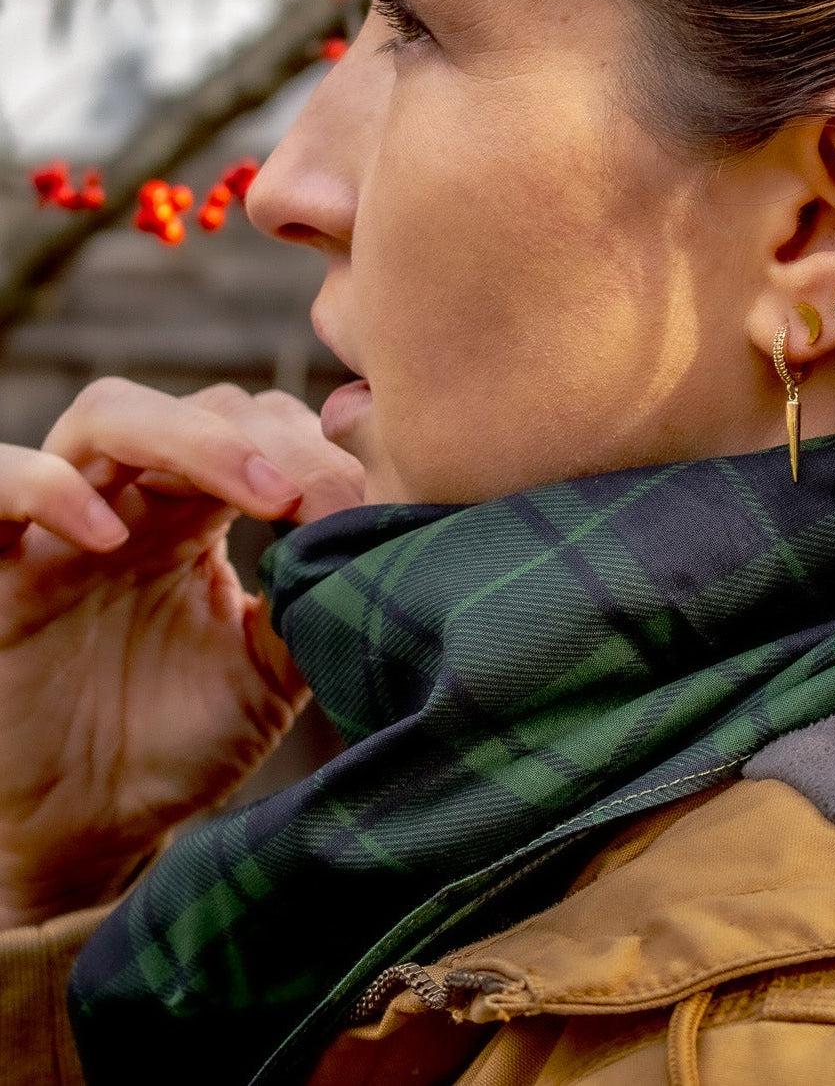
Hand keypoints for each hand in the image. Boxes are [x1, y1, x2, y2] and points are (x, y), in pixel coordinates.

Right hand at [0, 380, 364, 929]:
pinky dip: (47, 486)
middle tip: (318, 500)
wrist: (99, 831)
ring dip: (191, 438)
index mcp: (204, 513)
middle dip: (273, 439)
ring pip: (109, 416)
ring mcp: (64, 527)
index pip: (260, 428)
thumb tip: (384, 537)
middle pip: (201, 407)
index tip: (361, 507)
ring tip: (261, 494)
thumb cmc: (184, 741)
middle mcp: (136, 501)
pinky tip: (110, 533)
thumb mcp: (274, 668)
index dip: (313, 451)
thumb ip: (317, 597)